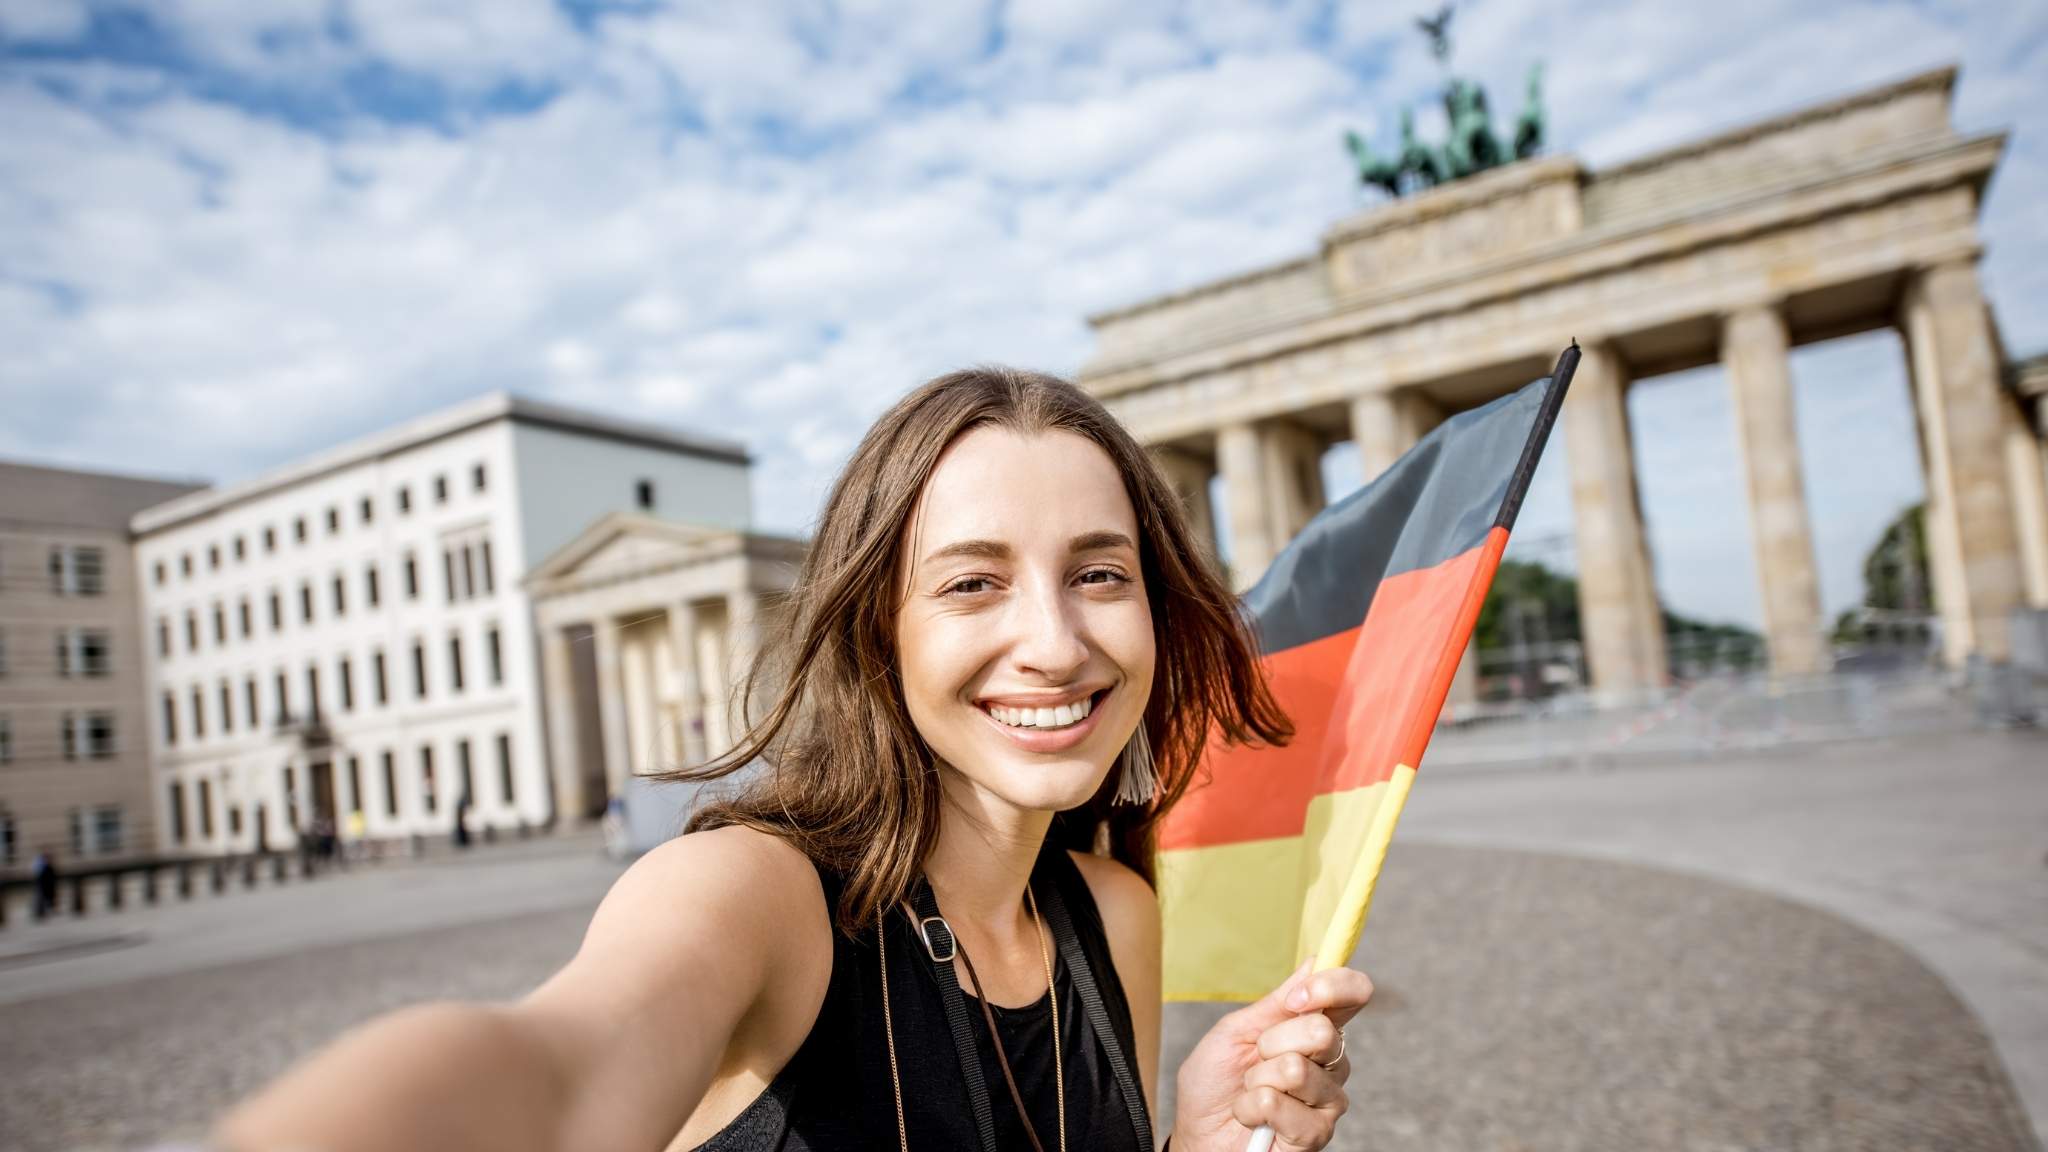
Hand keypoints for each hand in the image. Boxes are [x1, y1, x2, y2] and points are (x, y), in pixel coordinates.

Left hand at [1169, 960, 1371, 1151]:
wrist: (1197, 1134)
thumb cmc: (1214, 1083)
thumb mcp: (1236, 1031)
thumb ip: (1278, 1002)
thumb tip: (1315, 961)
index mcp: (1314, 1028)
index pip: (1354, 994)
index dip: (1332, 986)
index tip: (1296, 998)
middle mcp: (1331, 1062)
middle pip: (1322, 1031)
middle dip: (1271, 1042)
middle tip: (1254, 1059)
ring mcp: (1328, 1100)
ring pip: (1297, 1070)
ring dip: (1256, 1080)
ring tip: (1249, 1092)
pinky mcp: (1316, 1134)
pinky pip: (1281, 1105)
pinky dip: (1251, 1108)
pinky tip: (1252, 1117)